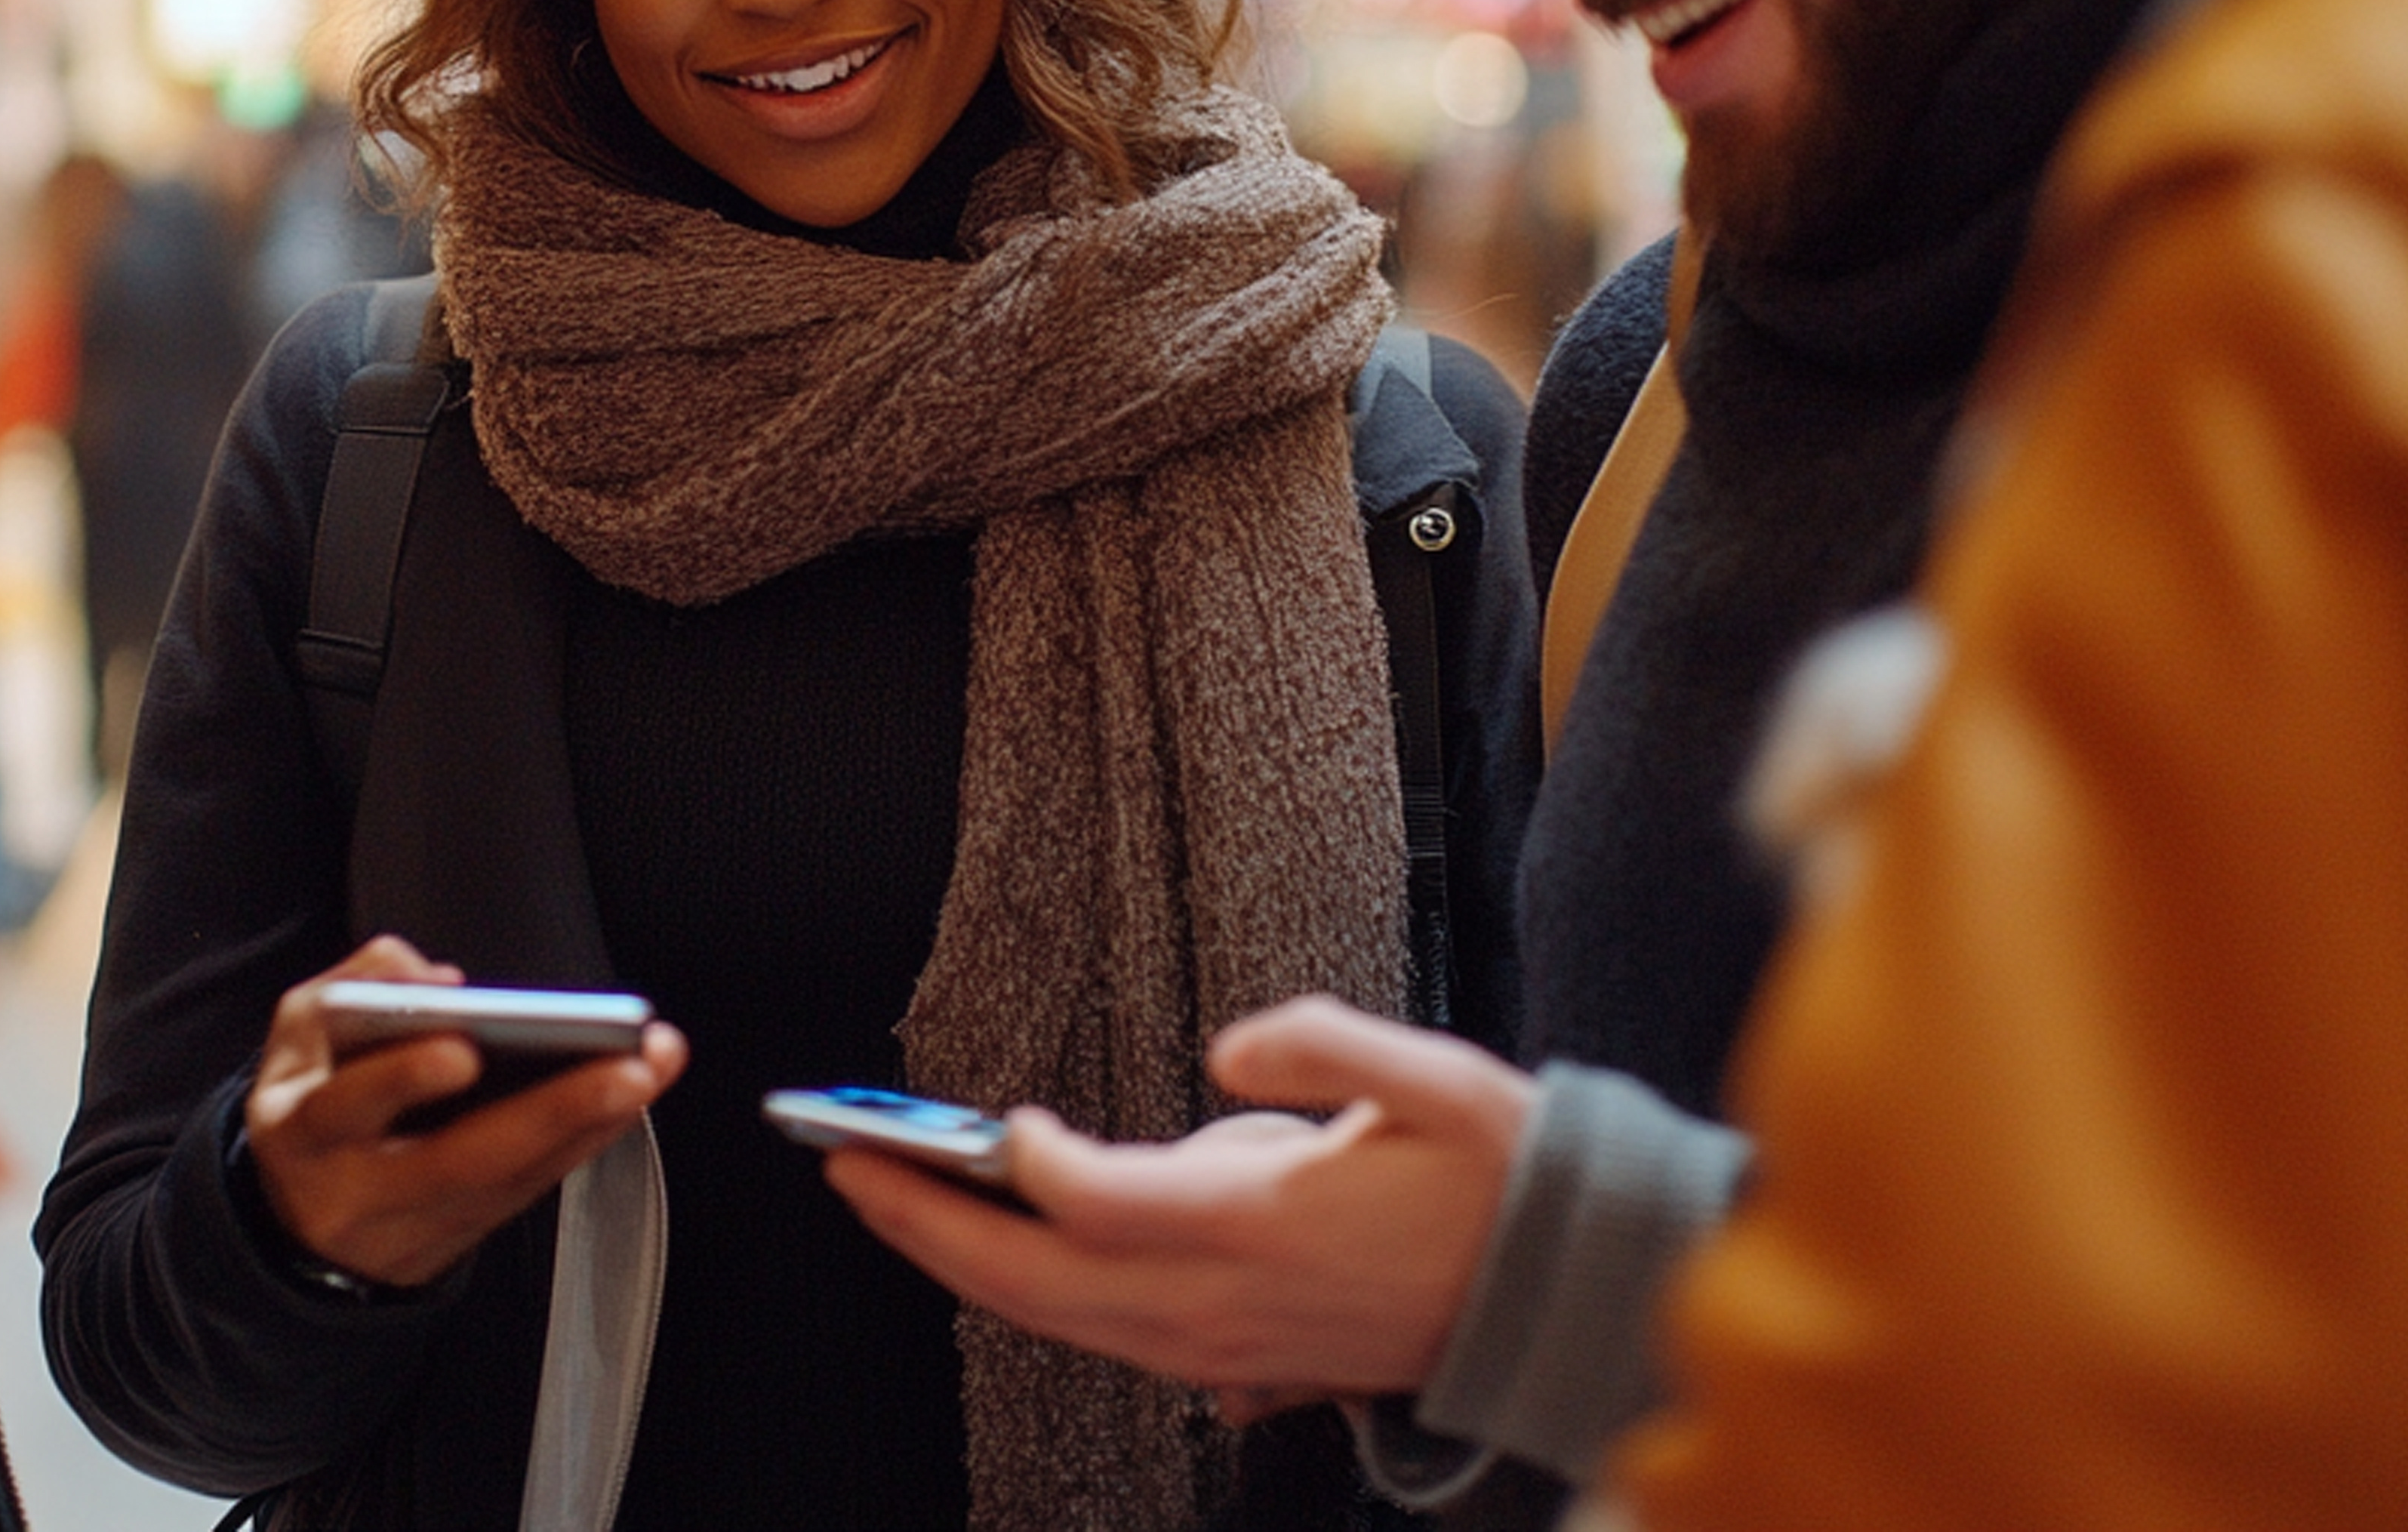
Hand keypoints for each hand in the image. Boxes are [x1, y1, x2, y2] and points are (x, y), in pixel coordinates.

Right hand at [243, 936, 686, 1288]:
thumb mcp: (297, 1041)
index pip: (348, 1106)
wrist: (301, 1232)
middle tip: (625, 1068)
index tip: (462, 1048)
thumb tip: (437, 982)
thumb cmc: (309, 1110)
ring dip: (592, 1123)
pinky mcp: (471, 1231)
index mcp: (305, 1132)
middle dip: (551, 1112)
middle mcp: (365, 1189)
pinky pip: (535, 1187)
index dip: (403, 1077)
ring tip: (651, 1065)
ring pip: (514, 1179)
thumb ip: (352, 990)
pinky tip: (632, 1097)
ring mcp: (424, 1220)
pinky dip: (587, 1140)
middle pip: (462, 1160)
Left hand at [823, 996, 1532, 1402]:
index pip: (1098, 1205)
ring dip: (961, 1263)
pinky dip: (1028, 1295)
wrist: (1560, 1298)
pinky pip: (1100, 1336)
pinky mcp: (1236, 1362)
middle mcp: (1225, 1303)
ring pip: (1056, 1321)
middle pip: (1036, 1284)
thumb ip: (1322, 1046)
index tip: (996, 1121)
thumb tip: (1230, 1050)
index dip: (1029, 1164)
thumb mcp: (1437, 1081)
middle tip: (847, 1167)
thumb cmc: (1501, 1181)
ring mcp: (1224, 1346)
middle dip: (927, 1225)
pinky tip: (996, 1249)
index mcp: (1263, 1228)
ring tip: (893, 1198)